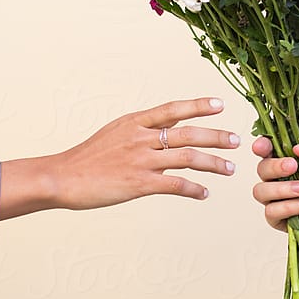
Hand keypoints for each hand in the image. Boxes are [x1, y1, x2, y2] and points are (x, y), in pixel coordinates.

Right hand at [0, 97, 238, 217]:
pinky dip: (194, 189)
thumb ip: (142, 130)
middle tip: (237, 141)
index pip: (173, 109)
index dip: (198, 106)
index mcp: (135, 122)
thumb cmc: (87, 158)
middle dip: (216, 137)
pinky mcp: (138, 184)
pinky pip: (175, 185)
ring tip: (229, 169)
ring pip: (188, 158)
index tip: (221, 105)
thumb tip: (168, 127)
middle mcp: (140, 137)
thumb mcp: (115, 133)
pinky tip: (204, 194)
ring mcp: (140, 160)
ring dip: (213, 164)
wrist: (62, 177)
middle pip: (188, 133)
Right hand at [251, 131, 298, 239]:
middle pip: (261, 169)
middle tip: (294, 166)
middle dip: (275, 167)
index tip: (263, 146)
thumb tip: (297, 148)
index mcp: (288, 155)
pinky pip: (271, 213)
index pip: (265, 148)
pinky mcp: (282, 218)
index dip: (260, 146)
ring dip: (281, 190)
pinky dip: (287, 208)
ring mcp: (279, 197)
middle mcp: (279, 175)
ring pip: (261, 192)